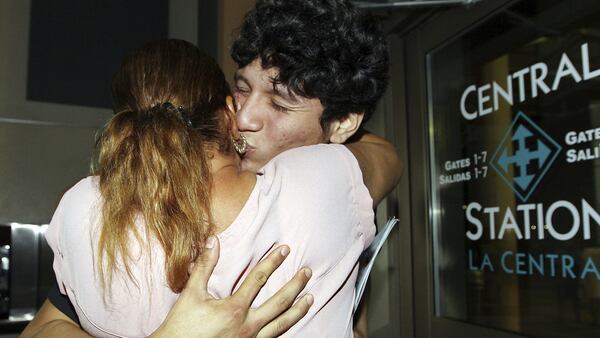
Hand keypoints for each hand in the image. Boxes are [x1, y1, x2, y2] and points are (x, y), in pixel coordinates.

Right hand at [152, 236, 312, 337]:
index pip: (260, 278)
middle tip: (308, 272)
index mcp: (234, 308)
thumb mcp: (191, 294)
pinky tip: (291, 323)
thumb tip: (214, 241)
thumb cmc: (182, 326)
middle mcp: (247, 326)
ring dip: (299, 310)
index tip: (285, 249)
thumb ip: (205, 267)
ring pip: (282, 324)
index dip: (273, 261)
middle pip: (280, 302)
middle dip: (296, 285)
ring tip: (311, 298)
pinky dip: (285, 329)